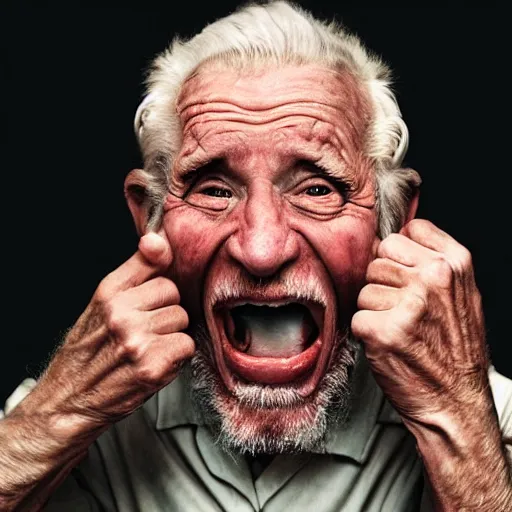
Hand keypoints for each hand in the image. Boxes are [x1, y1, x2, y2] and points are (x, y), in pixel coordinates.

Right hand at [14, 231, 194, 435]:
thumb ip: (135, 271)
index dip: (157, 282)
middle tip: (144, 331)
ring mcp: (137, 339)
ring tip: (148, 347)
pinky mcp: (152, 366)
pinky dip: (176, 357)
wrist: (68, 401)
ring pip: (181, 319)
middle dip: (164, 312)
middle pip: (174, 293)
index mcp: (108, 293)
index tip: (152, 295)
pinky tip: (155, 362)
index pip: (154, 259)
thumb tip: (158, 239)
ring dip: (171, 335)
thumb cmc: (88, 352)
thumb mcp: (102, 304)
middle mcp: (121, 313)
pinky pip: (186, 346)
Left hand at [351, 219, 487, 422]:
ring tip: (401, 330)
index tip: (409, 279)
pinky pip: (357, 317)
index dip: (400, 257)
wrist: (456, 402)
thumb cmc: (454, 349)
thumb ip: (430, 261)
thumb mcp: (461, 294)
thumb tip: (386, 239)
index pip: (404, 233)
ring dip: (375, 310)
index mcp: (454, 263)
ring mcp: (409, 304)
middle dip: (385, 285)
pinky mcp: (384, 331)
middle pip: (378, 260)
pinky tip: (390, 345)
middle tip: (406, 312)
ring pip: (365, 289)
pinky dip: (367, 333)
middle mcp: (433, 277)